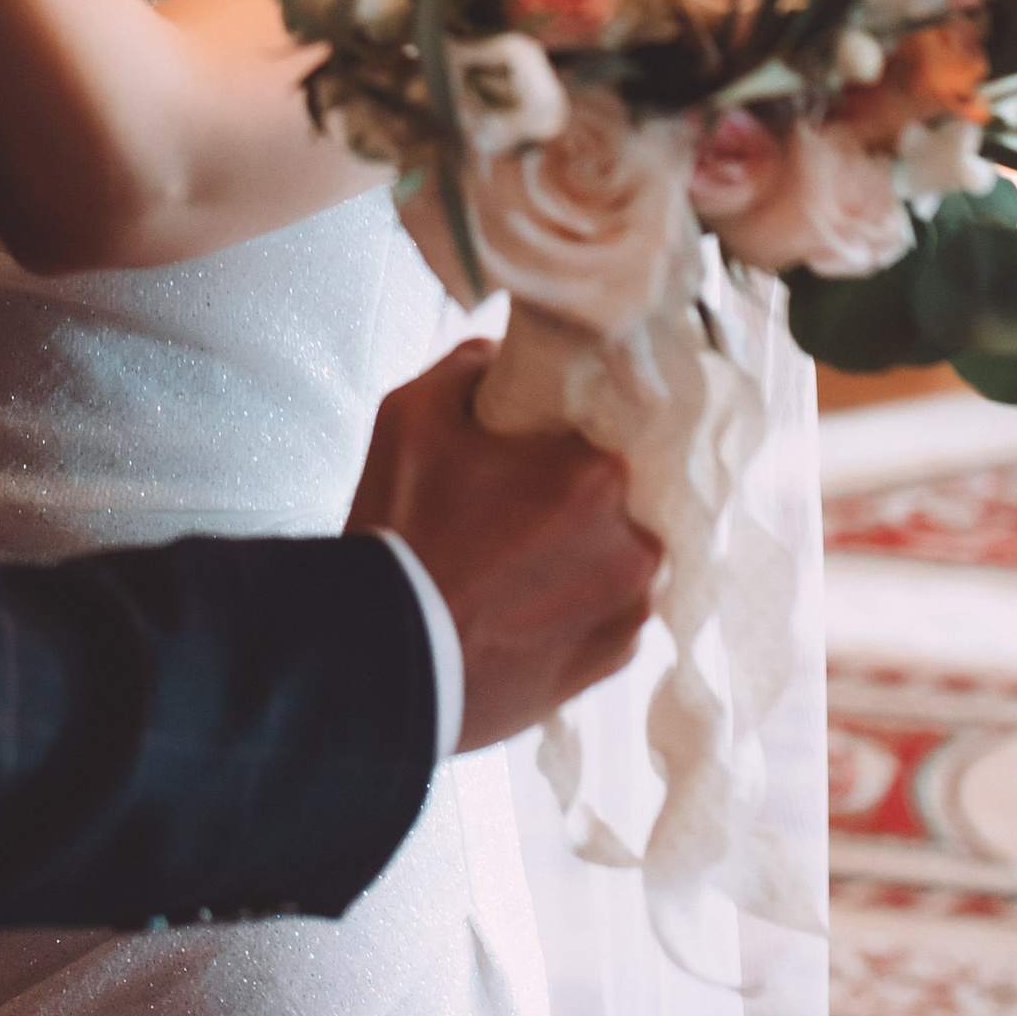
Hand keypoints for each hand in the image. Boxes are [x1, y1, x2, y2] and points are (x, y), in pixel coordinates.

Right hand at [346, 341, 658, 751]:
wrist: (382, 661)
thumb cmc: (398, 532)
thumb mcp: (410, 414)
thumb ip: (469, 363)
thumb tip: (500, 354)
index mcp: (597, 474)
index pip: (609, 428)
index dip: (569, 438)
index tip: (533, 451)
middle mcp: (634, 543)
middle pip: (618, 496)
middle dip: (576, 499)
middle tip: (518, 510)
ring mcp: (629, 610)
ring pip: (620, 555)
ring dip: (585, 553)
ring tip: (519, 564)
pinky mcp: (612, 661)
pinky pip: (612, 613)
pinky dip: (580, 605)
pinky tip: (527, 604)